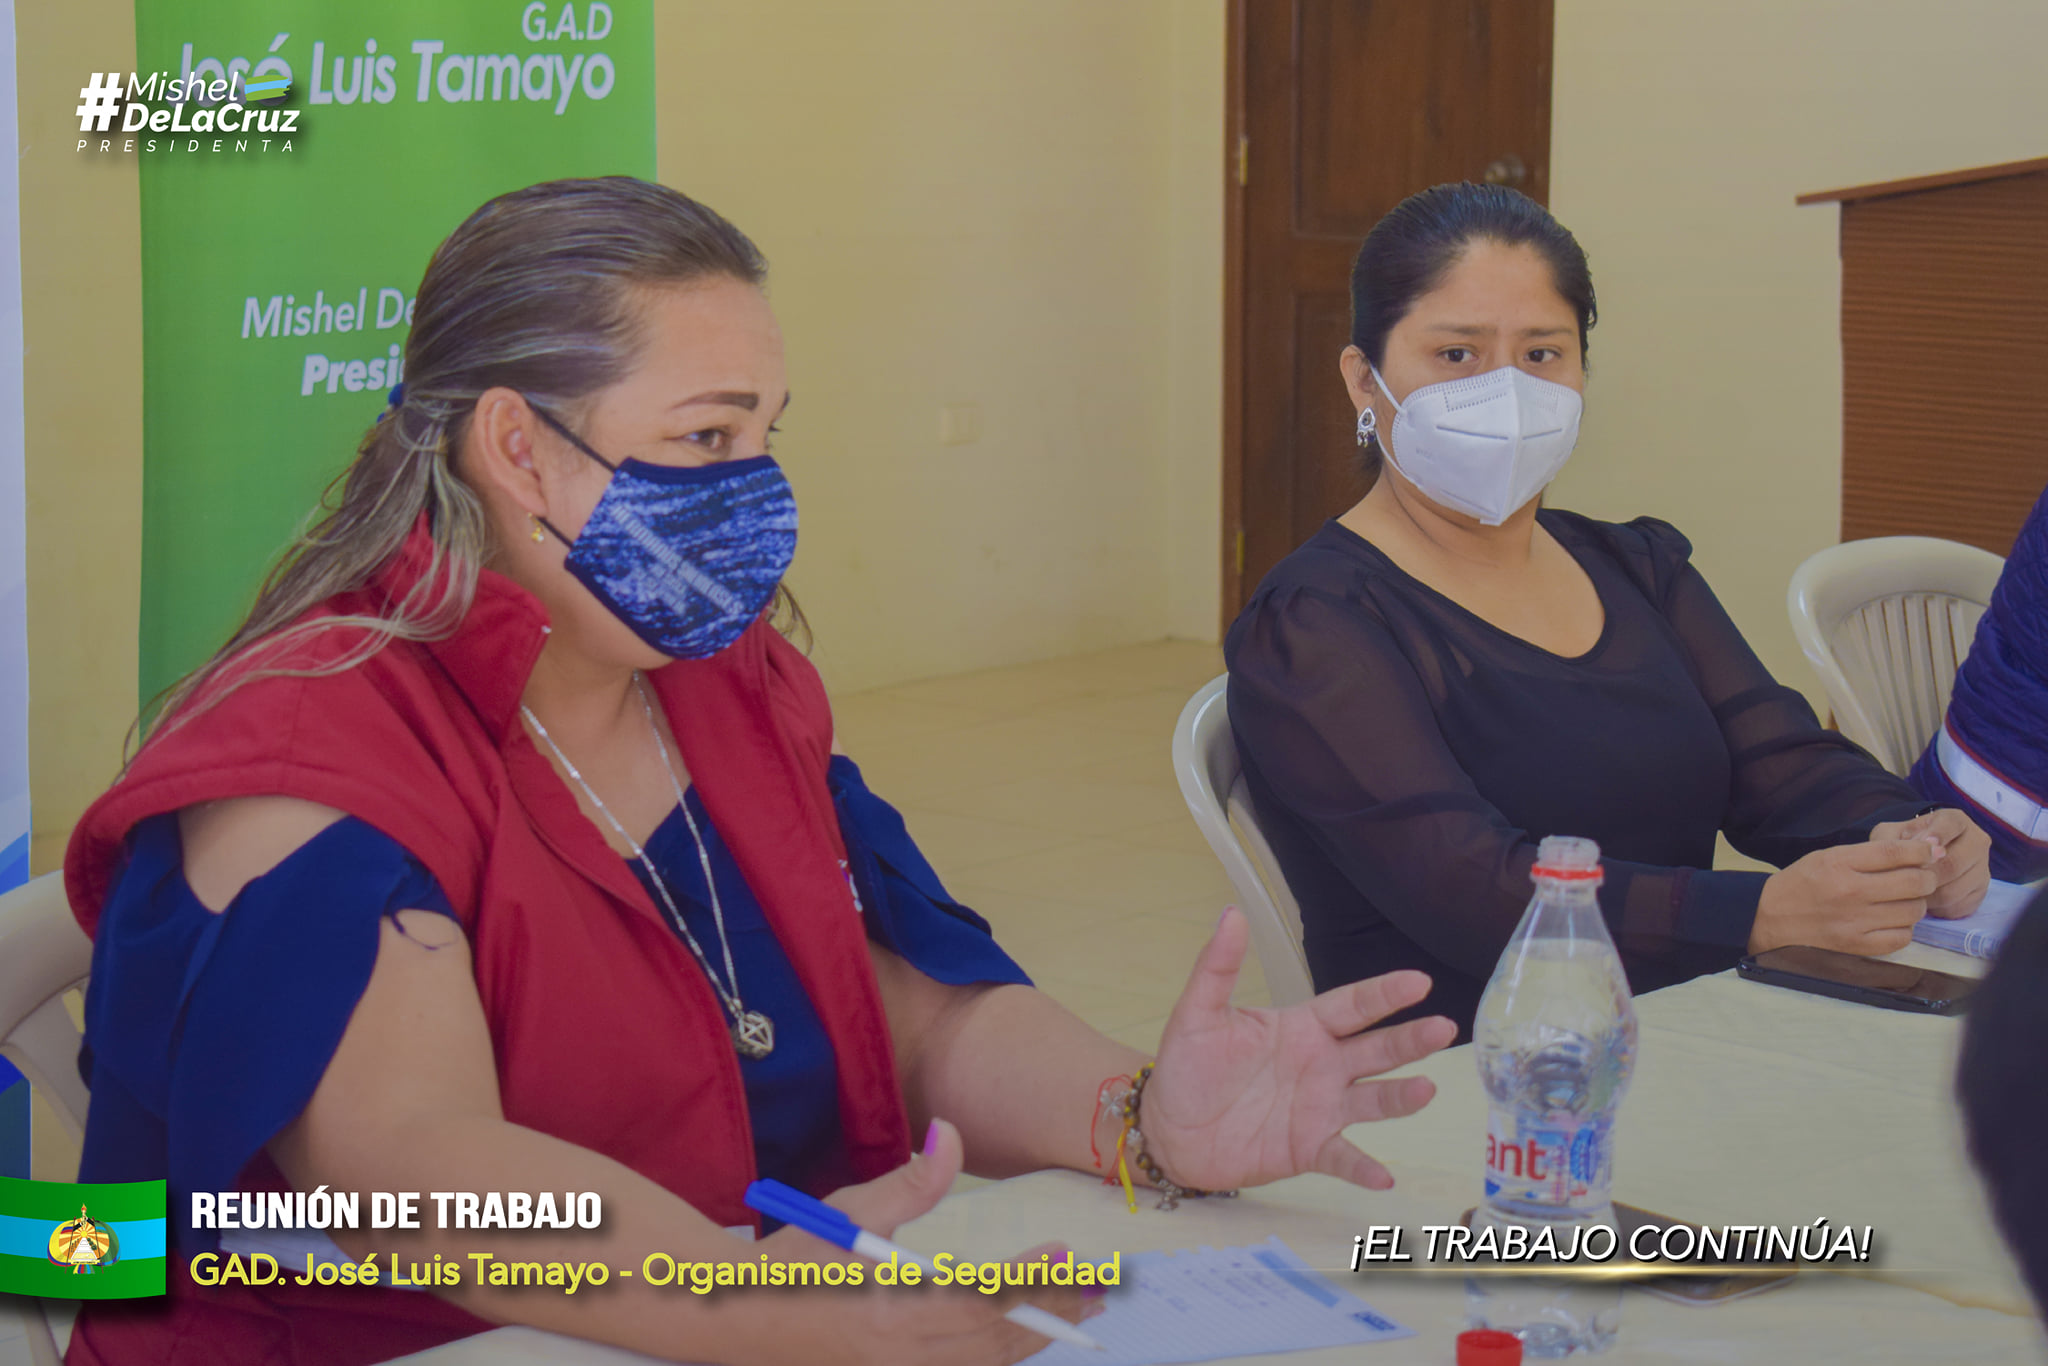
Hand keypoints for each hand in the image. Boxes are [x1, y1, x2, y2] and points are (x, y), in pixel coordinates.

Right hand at [761, 1119, 1093, 1365]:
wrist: (741, 1318)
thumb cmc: (795, 1259)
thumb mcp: (850, 1212)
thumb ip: (910, 1182)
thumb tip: (949, 1135)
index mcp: (890, 1311)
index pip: (982, 1299)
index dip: (1031, 1280)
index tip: (1066, 1255)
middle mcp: (900, 1356)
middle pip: (997, 1339)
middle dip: (1052, 1311)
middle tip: (1097, 1286)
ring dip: (1034, 1337)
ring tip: (1077, 1308)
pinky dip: (1000, 1357)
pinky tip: (1022, 1335)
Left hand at [1136, 907, 1456, 1192]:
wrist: (1169, 1129)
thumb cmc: (1188, 1066)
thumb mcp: (1198, 1012)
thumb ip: (1218, 966)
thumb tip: (1230, 913)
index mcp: (1302, 1028)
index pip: (1352, 1005)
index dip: (1384, 994)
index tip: (1418, 981)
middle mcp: (1322, 1066)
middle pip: (1376, 1050)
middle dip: (1410, 1040)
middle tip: (1443, 1028)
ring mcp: (1320, 1109)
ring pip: (1372, 1101)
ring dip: (1400, 1097)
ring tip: (1426, 1090)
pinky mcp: (1308, 1149)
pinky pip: (1343, 1157)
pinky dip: (1363, 1167)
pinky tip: (1383, 1177)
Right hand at [1750, 839, 1938, 955]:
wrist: (1770, 917)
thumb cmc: (1803, 883)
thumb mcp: (1829, 856)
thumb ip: (1870, 854)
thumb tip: (1921, 852)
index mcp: (1840, 862)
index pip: (1895, 852)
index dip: (1921, 850)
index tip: (1928, 851)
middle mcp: (1850, 891)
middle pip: (1913, 881)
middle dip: (1927, 877)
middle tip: (1923, 878)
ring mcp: (1855, 922)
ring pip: (1913, 911)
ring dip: (1917, 903)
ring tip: (1904, 900)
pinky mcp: (1858, 946)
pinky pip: (1902, 937)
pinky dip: (1904, 928)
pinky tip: (1892, 921)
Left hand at [1870, 809, 1989, 918]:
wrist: (1919, 862)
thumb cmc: (1903, 843)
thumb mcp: (1891, 834)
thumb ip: (1891, 839)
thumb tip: (1909, 851)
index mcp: (1955, 820)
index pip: (1950, 825)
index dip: (1937, 835)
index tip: (1925, 844)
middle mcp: (1976, 841)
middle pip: (1953, 864)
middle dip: (1924, 876)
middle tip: (1903, 881)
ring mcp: (1982, 868)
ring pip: (1955, 889)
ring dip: (1927, 895)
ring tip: (1908, 893)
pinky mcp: (1980, 892)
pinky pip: (1958, 905)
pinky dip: (1937, 908)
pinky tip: (1923, 901)